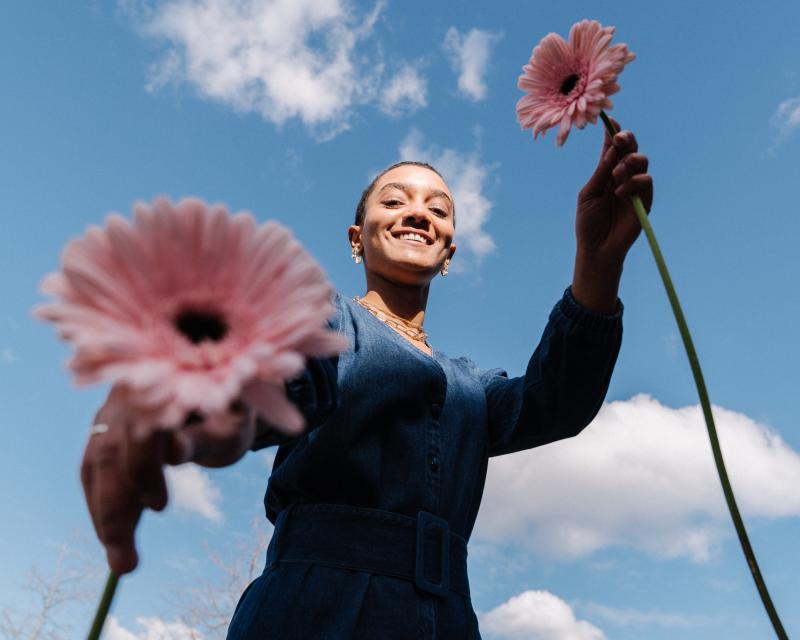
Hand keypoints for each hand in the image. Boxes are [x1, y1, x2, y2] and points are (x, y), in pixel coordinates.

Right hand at [80, 386, 254, 573]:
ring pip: (97, 465)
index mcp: (163, 389)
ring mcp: (111, 411)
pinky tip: (114, 538)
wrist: (216, 395)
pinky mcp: (103, 429)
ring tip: (121, 561)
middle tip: (126, 564)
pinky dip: (101, 505)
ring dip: (104, 516)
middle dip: (115, 511)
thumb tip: (173, 451)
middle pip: (111, 454)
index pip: (142, 430)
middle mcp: (129, 395)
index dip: (145, 469)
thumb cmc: (230, 414)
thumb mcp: (229, 428)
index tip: (161, 508)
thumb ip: (202, 439)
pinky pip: (93, 469)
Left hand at [570, 119, 653, 312]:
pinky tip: (621, 193)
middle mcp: (621, 175)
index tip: (610, 120)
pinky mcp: (645, 199)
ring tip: (616, 177)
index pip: (611, 147)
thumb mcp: (589, 194)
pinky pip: (646, 180)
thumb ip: (601, 171)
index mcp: (605, 171)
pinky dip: (633, 182)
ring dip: (628, 163)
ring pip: (641, 160)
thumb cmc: (588, 221)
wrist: (598, 247)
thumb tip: (612, 147)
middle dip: (626, 139)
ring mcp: (635, 186)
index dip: (612, 133)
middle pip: (630, 148)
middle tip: (619, 138)